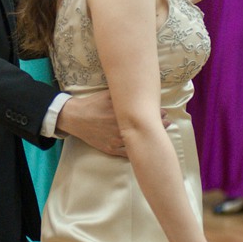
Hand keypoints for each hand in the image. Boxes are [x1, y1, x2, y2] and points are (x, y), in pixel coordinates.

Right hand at [55, 92, 169, 156]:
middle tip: (167, 122)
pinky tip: (146, 148)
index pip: (143, 114)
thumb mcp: (107, 94)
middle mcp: (118, 128)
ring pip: (136, 141)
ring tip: (160, 135)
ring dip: (149, 138)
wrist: (76, 118)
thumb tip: (137, 88)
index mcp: (119, 113)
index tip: (164, 112)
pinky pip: (127, 153)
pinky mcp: (110, 149)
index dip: (156, 113)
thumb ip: (122, 94)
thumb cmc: (92, 104)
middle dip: (157, 125)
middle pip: (142, 128)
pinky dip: (137, 151)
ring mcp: (115, 140)